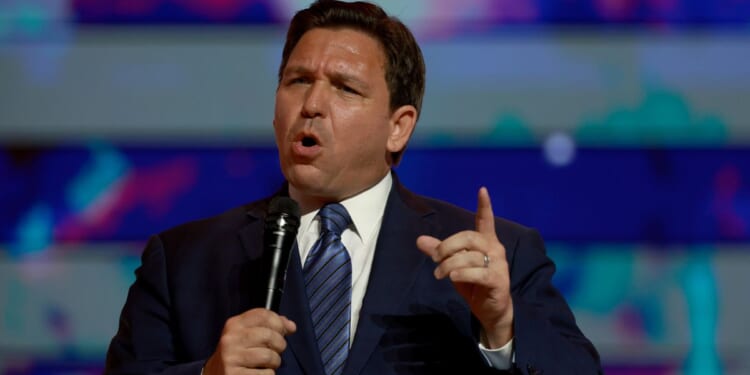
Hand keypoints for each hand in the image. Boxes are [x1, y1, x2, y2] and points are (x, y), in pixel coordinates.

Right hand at [203, 308, 296, 374]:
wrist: (215, 373)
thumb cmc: (239, 352)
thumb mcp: (248, 334)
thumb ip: (269, 325)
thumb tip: (291, 326)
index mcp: (234, 324)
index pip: (263, 314)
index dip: (279, 322)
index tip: (284, 330)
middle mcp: (231, 339)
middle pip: (269, 335)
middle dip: (280, 344)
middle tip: (275, 350)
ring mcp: (231, 358)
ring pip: (269, 356)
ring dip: (275, 362)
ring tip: (268, 363)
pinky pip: (266, 374)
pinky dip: (268, 374)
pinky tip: (259, 373)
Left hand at [416, 187, 512, 347]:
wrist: (490, 311)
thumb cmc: (473, 284)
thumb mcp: (453, 266)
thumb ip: (439, 252)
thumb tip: (419, 240)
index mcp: (486, 242)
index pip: (486, 220)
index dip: (484, 206)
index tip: (482, 190)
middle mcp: (495, 249)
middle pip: (468, 237)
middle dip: (447, 246)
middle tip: (435, 259)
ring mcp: (498, 264)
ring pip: (469, 257)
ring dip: (449, 265)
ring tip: (440, 274)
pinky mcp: (498, 279)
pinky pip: (477, 273)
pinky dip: (462, 274)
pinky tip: (452, 277)